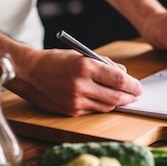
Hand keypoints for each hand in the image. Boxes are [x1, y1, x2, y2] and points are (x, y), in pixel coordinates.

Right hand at [6, 49, 141, 115]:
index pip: (119, 80)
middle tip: (136, 95)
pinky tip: (105, 101)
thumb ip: (104, 65)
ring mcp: (75, 100)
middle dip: (129, 97)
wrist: (28, 72)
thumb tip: (124, 75)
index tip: (138, 87)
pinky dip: (102, 106)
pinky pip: (93, 110)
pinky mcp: (70, 111)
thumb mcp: (80, 55)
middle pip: (116, 96)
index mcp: (85, 66)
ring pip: (106, 106)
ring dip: (117, 103)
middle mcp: (81, 85)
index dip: (133, 85)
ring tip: (123, 99)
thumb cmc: (54, 61)